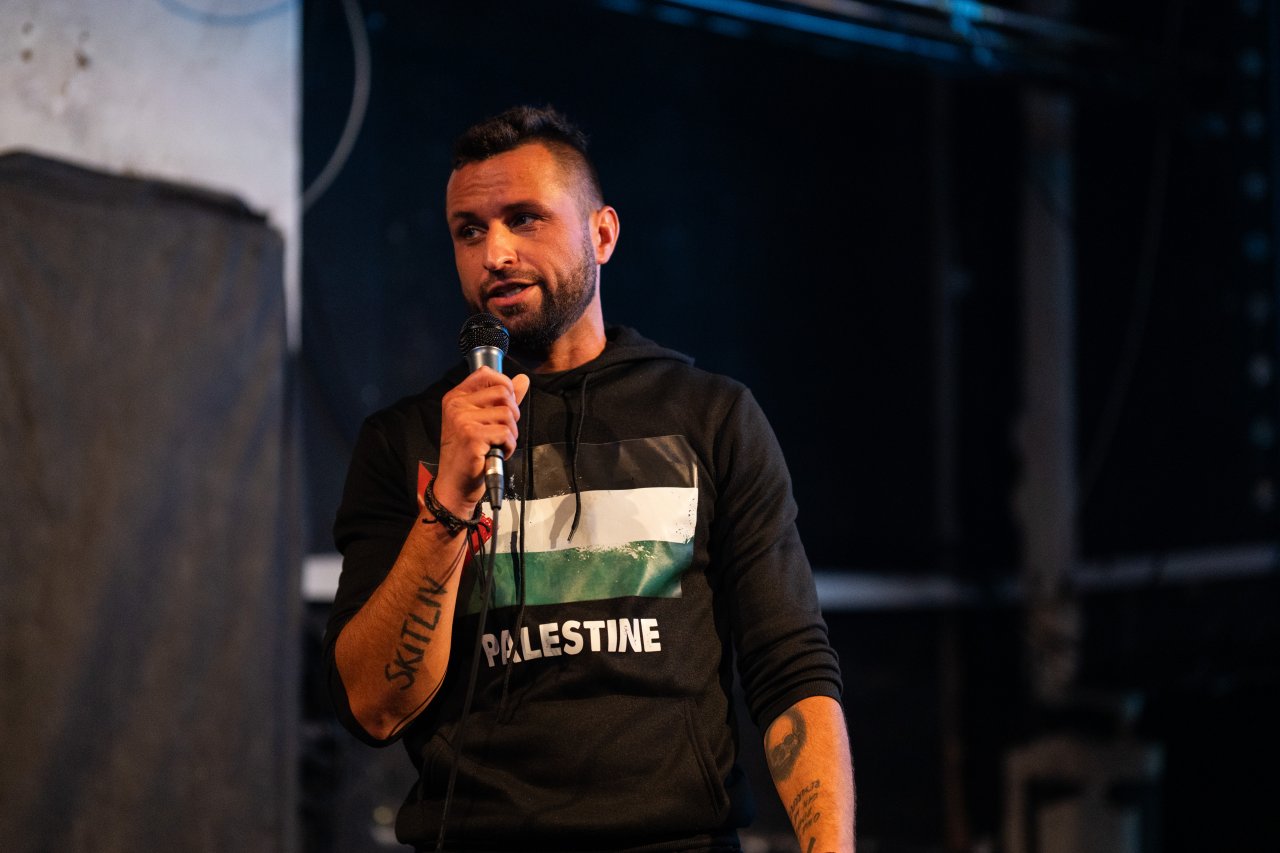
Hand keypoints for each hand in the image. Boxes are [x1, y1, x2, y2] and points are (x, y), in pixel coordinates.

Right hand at [434, 367, 529, 517]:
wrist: (455, 484)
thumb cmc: (468, 454)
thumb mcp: (483, 421)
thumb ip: (502, 399)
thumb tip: (523, 380)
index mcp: (456, 397)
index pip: (486, 373)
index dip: (505, 385)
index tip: (506, 403)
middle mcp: (457, 405)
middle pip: (503, 392)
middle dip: (512, 413)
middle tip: (502, 431)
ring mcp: (463, 420)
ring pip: (507, 414)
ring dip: (511, 433)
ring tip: (498, 444)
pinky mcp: (472, 436)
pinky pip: (506, 433)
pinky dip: (509, 446)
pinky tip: (498, 452)